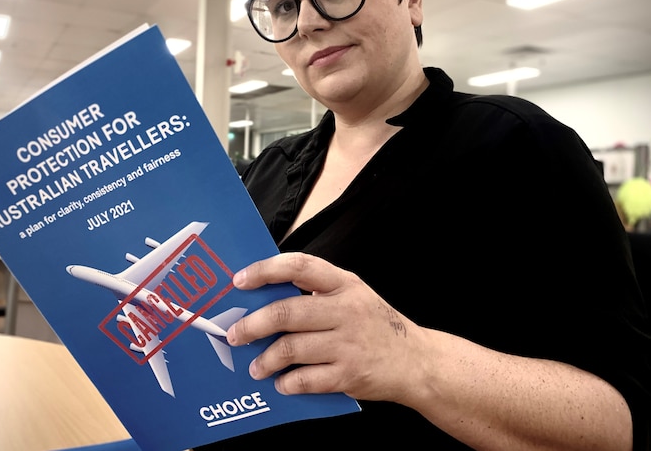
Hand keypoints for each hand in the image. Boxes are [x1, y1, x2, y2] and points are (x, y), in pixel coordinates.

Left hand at [226, 252, 422, 401]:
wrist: (416, 361)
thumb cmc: (375, 325)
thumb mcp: (354, 295)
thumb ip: (317, 291)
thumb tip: (264, 296)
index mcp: (344, 284)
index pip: (299, 266)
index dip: (265, 270)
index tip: (240, 280)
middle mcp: (346, 310)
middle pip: (287, 312)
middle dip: (253, 325)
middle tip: (234, 334)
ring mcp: (348, 343)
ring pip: (291, 348)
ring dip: (265, 360)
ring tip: (255, 366)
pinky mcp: (349, 374)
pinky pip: (306, 379)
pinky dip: (287, 383)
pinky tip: (281, 383)